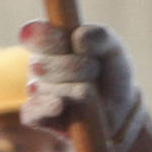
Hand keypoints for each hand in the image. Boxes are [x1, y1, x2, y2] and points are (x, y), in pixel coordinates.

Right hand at [22, 22, 151, 151]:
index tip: (64, 41)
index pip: (32, 35)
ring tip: (90, 92)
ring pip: (43, 88)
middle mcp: (38, 66)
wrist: (120, 109)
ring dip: (73, 89)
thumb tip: (78, 37)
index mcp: (49, 42)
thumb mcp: (113, 48)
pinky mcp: (39, 117)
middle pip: (41, 64)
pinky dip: (46, 108)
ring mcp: (37, 92)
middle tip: (94, 69)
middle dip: (73, 67)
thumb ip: (99, 36)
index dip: (45, 37)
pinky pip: (32, 113)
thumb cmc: (110, 72)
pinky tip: (59, 105)